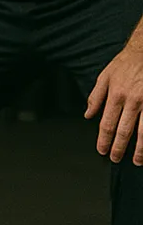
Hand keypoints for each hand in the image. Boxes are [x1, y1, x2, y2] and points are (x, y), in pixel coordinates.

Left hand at [85, 40, 142, 164]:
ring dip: (140, 148)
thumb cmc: (125, 64)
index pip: (107, 123)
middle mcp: (133, 100)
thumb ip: (95, 97)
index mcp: (116, 95)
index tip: (102, 150)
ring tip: (137, 160)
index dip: (103, 139)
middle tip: (116, 159)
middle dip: (119, 147)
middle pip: (124, 130)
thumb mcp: (105, 76)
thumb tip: (88, 115)